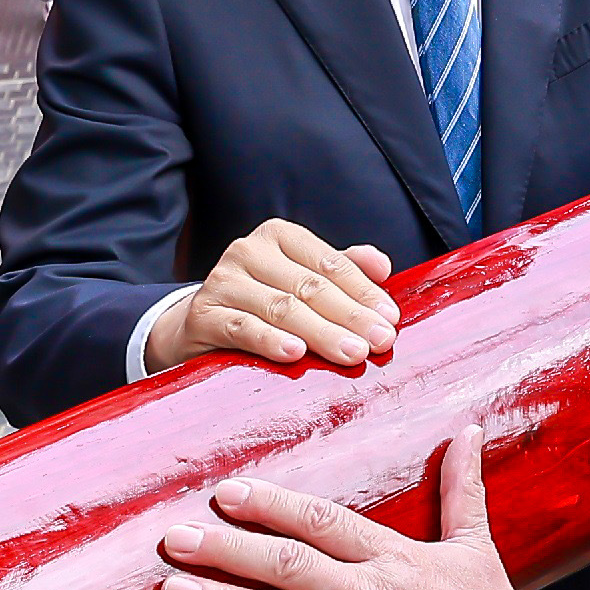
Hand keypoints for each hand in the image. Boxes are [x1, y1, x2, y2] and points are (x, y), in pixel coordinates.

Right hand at [151, 217, 403, 372]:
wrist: (199, 324)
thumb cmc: (262, 300)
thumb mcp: (302, 279)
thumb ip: (342, 269)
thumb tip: (383, 265)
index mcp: (279, 235)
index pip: (330, 263)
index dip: (363, 292)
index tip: (390, 319)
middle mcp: (249, 250)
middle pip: (310, 287)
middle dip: (350, 317)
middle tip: (380, 342)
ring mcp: (223, 281)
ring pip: (282, 308)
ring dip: (322, 333)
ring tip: (352, 353)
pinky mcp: (203, 313)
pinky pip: (243, 328)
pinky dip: (271, 341)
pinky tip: (295, 354)